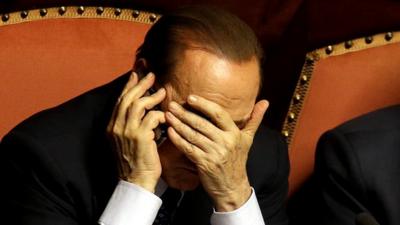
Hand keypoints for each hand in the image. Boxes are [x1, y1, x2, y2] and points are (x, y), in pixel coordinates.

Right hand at [107, 72, 165, 192]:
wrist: (136, 180)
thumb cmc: (136, 160)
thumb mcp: (127, 140)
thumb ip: (131, 123)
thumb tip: (142, 106)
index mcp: (111, 127)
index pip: (119, 100)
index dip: (128, 86)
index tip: (135, 74)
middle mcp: (116, 127)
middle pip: (127, 98)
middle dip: (140, 84)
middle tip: (151, 75)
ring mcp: (127, 131)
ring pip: (138, 104)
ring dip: (152, 96)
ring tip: (162, 92)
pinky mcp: (140, 137)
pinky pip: (151, 117)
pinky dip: (159, 114)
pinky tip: (165, 117)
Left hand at [166, 95, 267, 210]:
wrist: (233, 187)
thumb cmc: (238, 160)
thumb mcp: (248, 139)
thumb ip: (255, 119)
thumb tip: (266, 102)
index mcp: (234, 134)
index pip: (219, 114)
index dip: (204, 105)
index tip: (190, 97)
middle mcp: (225, 142)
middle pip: (202, 124)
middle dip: (185, 113)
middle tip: (172, 104)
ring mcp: (214, 153)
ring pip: (193, 135)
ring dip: (178, 124)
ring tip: (168, 115)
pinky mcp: (204, 164)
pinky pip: (188, 148)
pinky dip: (178, 140)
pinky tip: (170, 131)